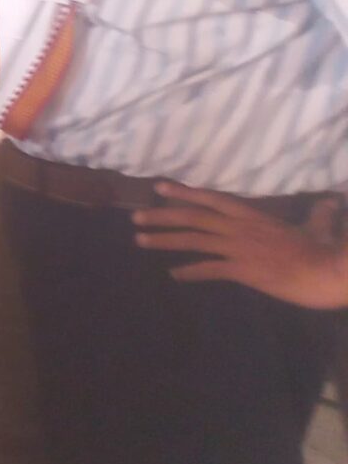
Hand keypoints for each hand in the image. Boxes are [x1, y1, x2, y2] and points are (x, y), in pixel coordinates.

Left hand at [133, 184, 347, 309]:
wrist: (329, 272)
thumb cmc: (324, 251)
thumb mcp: (318, 227)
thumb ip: (318, 215)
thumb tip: (331, 202)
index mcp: (253, 215)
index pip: (211, 198)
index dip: (184, 193)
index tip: (158, 187)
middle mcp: (240, 227)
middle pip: (193, 217)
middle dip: (162, 216)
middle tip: (135, 216)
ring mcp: (239, 248)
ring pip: (194, 240)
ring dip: (164, 240)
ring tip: (140, 240)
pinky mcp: (243, 270)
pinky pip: (209, 269)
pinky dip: (189, 272)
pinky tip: (173, 275)